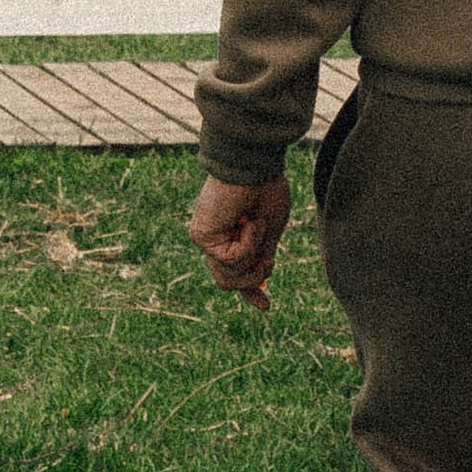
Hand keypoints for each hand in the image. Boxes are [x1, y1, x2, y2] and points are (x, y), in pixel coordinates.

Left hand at [188, 171, 292, 308]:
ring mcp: (205, 239)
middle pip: (229, 283)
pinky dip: (248, 244)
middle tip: (268, 258)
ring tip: (258, 229)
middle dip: (254, 276)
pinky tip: (248, 222)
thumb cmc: (266, 189)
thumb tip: (262, 285)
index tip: (266, 307)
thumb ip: (262, 258)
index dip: (250, 291)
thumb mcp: (270, 233)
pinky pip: (230, 260)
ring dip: (253, 259)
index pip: (235, 272)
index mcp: (231, 238)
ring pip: (229, 278)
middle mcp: (214, 240)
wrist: (255, 164)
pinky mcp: (201, 236)